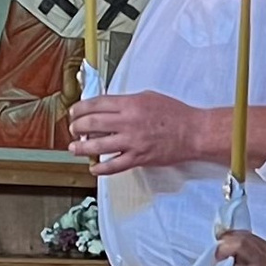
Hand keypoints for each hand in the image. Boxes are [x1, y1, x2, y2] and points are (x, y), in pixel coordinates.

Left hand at [68, 91, 208, 171]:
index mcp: (130, 104)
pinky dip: (101, 168)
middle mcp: (128, 122)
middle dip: (77, 126)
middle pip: (92, 123)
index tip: (74, 111)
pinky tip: (93, 167)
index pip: (97, 103)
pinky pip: (114, 165)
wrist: (193, 132)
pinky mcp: (138, 158)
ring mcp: (132, 141)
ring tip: (74, 148)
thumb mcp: (148, 97)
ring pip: (98, 145)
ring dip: (82, 147)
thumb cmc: (174, 113)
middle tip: (72, 129)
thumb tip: (107, 106)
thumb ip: (126, 102)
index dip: (80, 108)